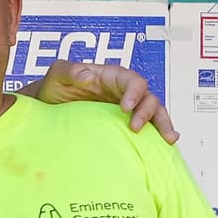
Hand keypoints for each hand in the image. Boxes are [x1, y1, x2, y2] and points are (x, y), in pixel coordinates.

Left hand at [29, 57, 178, 143]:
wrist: (49, 108)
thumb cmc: (55, 88)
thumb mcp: (57, 74)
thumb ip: (70, 71)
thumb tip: (87, 76)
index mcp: (111, 76)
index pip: (131, 80)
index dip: (133, 92)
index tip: (125, 107)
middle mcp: (124, 92)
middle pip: (148, 97)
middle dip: (148, 112)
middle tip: (136, 128)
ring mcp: (127, 109)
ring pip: (153, 113)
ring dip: (162, 124)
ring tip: (168, 140)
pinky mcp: (125, 125)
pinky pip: (147, 128)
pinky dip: (156, 135)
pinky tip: (164, 146)